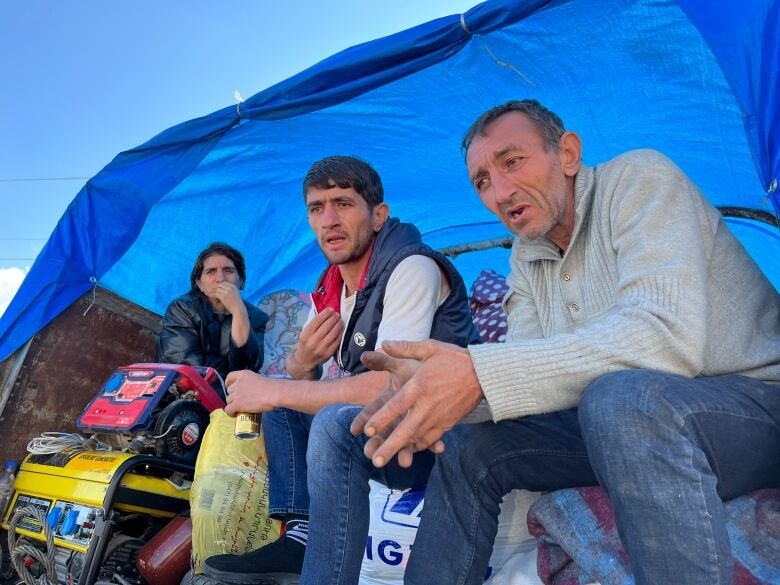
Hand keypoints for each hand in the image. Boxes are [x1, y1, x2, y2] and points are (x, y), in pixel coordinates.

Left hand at [214, 282, 243, 314]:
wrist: (239, 308)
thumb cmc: (237, 302)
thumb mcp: (236, 293)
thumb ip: (230, 289)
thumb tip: (223, 288)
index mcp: (233, 286)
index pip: (223, 283)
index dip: (219, 285)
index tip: (215, 287)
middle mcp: (230, 288)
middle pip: (219, 285)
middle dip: (215, 287)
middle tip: (211, 290)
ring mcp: (226, 292)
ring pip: (217, 289)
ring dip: (213, 291)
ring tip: (211, 293)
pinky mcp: (223, 297)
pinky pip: (216, 294)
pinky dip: (213, 295)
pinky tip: (212, 297)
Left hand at [224, 370, 283, 414]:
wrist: (274, 394)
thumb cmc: (271, 387)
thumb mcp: (257, 379)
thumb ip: (250, 383)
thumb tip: (248, 391)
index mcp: (243, 374)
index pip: (229, 377)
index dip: (228, 384)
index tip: (231, 388)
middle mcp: (238, 382)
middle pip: (229, 391)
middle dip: (233, 396)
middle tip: (241, 400)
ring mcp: (237, 393)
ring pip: (228, 401)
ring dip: (233, 404)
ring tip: (241, 408)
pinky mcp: (237, 404)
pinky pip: (228, 410)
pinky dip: (231, 413)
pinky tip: (235, 414)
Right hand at [288, 309, 343, 374]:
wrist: (304, 360)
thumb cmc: (306, 343)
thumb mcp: (305, 333)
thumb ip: (314, 324)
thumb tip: (327, 312)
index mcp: (305, 335)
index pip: (317, 321)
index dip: (325, 313)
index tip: (331, 309)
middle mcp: (313, 342)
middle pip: (327, 326)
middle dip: (334, 318)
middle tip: (337, 314)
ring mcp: (322, 348)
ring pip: (334, 332)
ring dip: (339, 324)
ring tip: (340, 320)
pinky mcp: (329, 353)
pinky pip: (337, 340)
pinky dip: (341, 333)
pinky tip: (341, 329)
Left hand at [358, 339, 483, 467]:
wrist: (483, 374)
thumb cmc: (454, 359)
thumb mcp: (430, 348)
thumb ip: (405, 348)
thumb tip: (383, 343)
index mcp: (419, 387)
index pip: (396, 406)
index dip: (381, 419)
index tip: (366, 431)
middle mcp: (426, 406)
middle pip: (405, 430)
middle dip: (389, 446)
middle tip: (375, 461)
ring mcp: (438, 417)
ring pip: (417, 439)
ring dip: (402, 451)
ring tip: (389, 463)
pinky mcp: (448, 423)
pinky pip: (431, 438)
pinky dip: (420, 446)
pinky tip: (410, 452)